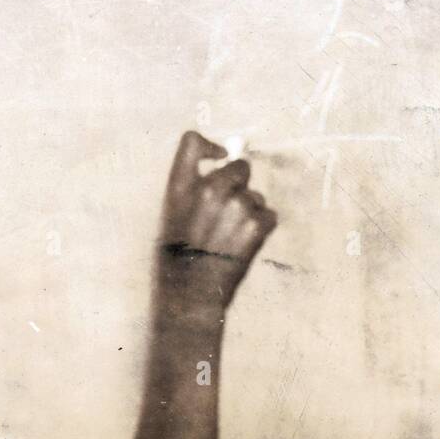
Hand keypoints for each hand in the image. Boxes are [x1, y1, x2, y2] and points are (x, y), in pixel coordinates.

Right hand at [156, 130, 277, 311]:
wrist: (189, 296)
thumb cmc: (176, 263)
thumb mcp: (170, 218)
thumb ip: (193, 190)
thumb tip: (225, 162)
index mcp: (180, 186)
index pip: (192, 141)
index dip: (210, 147)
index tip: (218, 158)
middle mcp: (210, 188)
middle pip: (240, 166)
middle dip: (239, 185)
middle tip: (226, 216)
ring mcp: (236, 205)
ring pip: (256, 196)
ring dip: (249, 213)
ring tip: (229, 240)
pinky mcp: (257, 224)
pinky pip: (268, 215)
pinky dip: (260, 230)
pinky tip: (241, 248)